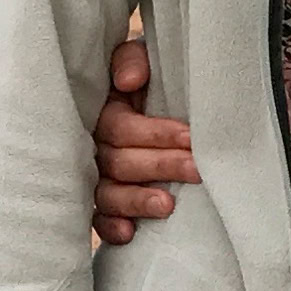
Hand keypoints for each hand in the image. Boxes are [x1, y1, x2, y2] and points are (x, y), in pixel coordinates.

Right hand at [90, 37, 198, 243]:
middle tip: (197, 169)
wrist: (154, 96)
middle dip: (161, 166)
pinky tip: (129, 234)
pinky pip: (97, 219)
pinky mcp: (102, 202)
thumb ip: (132, 59)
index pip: (120, 127)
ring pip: (106, 194)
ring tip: (168, 205)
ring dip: (137, 201)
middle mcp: (93, 146)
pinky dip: (110, 227)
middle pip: (119, 163)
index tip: (191, 138)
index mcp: (102, 111)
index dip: (155, 133)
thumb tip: (128, 81)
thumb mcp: (142, 56)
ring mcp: (94, 176)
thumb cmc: (150, 78)